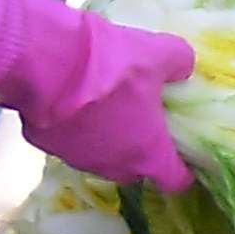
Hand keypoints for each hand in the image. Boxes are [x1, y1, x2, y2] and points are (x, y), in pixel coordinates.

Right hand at [0, 0, 196, 189]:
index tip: (186, 155)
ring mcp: (78, 161)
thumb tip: (183, 68)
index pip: (175, 180)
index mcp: (149, 154)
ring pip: (102, 157)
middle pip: (137, 169)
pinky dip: (75, 128)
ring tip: (105, 104)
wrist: (48, 65)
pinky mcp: (48, 149)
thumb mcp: (159, 52)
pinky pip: (70, 142)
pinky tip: (72, 101)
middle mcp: (115, 167)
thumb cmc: (113, 65)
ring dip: (107, 138)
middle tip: (145, 118)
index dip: (183, 170)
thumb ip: (180, 63)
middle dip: (143, 149)